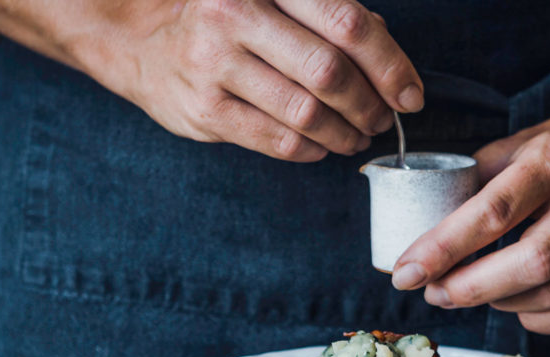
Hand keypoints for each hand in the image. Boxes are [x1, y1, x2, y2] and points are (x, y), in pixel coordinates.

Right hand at [82, 0, 422, 161]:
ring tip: (357, 137)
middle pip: (329, 72)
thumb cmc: (223, 19)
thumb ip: (325, 16)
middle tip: (383, 120)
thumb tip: (389, 58)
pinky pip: (277, 140)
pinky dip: (311, 149)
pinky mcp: (204, 109)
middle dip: (370, 105)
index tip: (410, 95)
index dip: (390, 65)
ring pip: (306, 113)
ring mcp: (215, 64)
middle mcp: (237, 15)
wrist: (139, 38)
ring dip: (344, 134)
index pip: (347, 24)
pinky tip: (321, 146)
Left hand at [390, 108, 549, 333]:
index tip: (406, 271)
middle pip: (530, 262)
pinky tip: (512, 302)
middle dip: (469, 287)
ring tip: (467, 292)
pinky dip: (532, 319)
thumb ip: (472, 182)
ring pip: (549, 295)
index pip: (495, 211)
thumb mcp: (518, 144)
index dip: (444, 247)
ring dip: (496, 303)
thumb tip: (418, 226)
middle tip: (433, 292)